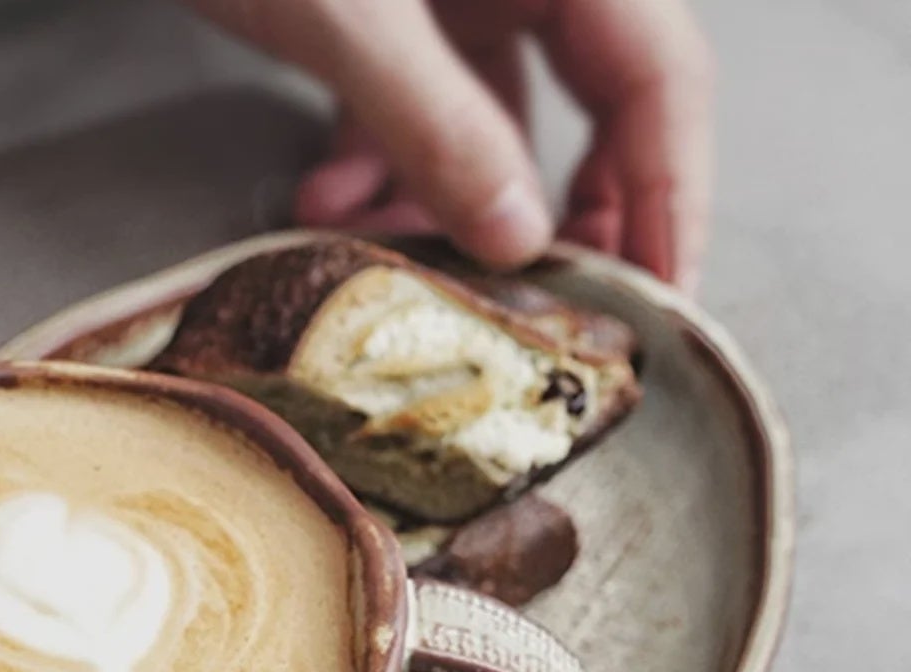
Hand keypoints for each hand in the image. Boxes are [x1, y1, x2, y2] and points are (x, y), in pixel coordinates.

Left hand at [183, 0, 712, 290]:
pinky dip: (379, 164)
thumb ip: (437, 123)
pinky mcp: (392, 8)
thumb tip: (517, 240)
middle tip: (549, 315)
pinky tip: (325, 201)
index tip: (657, 303)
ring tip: (399, 261)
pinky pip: (416, 104)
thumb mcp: (350, 16)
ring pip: (495, 120)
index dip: (671, 196)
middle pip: (598, 105)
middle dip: (565, 216)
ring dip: (447, 204)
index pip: (661, 77)